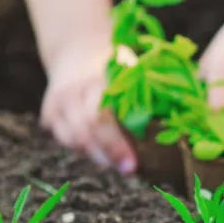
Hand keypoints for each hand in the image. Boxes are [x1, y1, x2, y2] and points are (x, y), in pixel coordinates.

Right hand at [41, 35, 136, 174]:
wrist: (77, 51)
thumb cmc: (115, 65)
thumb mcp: (130, 71)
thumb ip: (146, 95)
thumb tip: (174, 126)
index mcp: (94, 80)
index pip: (100, 119)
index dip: (115, 145)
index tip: (133, 165)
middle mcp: (70, 93)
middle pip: (85, 134)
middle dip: (109, 156)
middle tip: (130, 171)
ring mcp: (56, 105)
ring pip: (74, 141)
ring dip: (98, 156)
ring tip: (120, 162)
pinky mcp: (48, 116)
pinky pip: (66, 141)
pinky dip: (85, 150)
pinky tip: (103, 151)